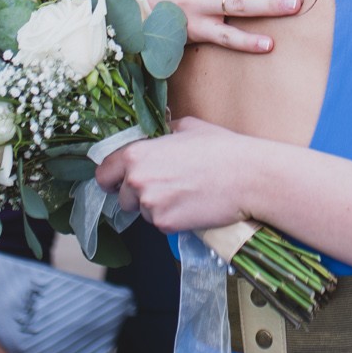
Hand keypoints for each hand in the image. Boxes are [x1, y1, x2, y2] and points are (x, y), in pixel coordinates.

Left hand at [95, 117, 257, 232]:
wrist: (247, 177)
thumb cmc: (221, 149)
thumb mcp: (187, 127)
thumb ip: (162, 133)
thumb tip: (156, 135)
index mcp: (136, 154)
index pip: (104, 173)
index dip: (113, 178)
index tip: (122, 181)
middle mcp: (137, 180)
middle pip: (122, 197)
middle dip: (137, 194)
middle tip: (165, 186)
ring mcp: (150, 205)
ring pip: (142, 212)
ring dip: (157, 206)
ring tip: (185, 193)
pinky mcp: (165, 224)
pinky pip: (160, 224)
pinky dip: (173, 218)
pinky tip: (192, 204)